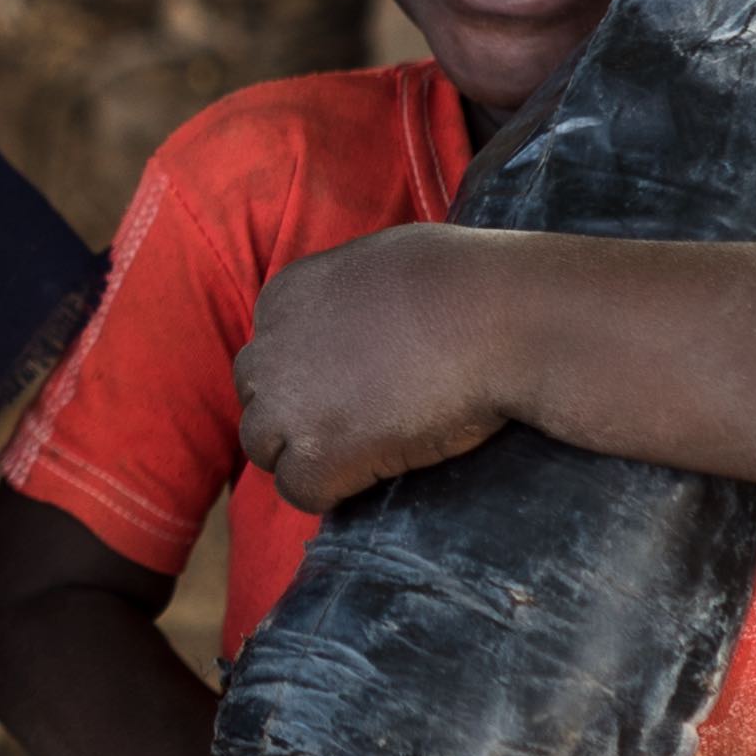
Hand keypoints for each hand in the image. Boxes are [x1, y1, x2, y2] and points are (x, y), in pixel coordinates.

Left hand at [232, 224, 520, 510]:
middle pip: (257, 399)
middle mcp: (270, 350)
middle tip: (353, 423)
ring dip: (306, 455)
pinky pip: (300, 491)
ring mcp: (289, 405)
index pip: (269, 353)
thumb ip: (345, 297)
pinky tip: (372, 476)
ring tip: (364, 453)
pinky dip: (331, 492)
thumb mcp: (379, 263)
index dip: (305, 377)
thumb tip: (356, 320)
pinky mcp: (318, 455)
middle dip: (295, 414)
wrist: (498, 318)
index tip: (347, 384)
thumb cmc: (462, 280)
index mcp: (284, 298)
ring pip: (266, 449)